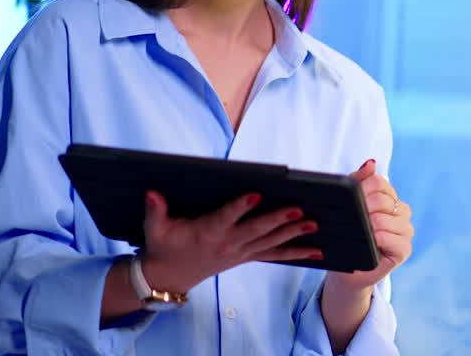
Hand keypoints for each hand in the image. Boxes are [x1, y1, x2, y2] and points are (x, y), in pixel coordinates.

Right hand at [139, 190, 317, 294]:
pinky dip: (297, 253)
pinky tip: (317, 250)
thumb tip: (152, 193)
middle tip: (299, 210)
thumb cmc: (164, 246)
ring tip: (314, 224)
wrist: (169, 277)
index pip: (226, 217)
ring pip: (271, 242)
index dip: (240, 206)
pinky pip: (275, 255)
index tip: (255, 195)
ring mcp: (241, 253)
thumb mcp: (155, 229)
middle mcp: (228, 244)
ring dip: (294, 234)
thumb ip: (155, 210)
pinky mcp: (248, 257)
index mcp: (207, 232)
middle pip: (256, 230)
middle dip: (278, 220)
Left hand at [324, 159, 413, 295]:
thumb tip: (371, 163)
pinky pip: (392, 238)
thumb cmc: (349, 236)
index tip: (351, 202)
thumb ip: (359, 181)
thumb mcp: (350, 205)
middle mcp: (402, 212)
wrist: (347, 270)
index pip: (380, 182)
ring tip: (360, 234)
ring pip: (385, 218)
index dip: (362, 190)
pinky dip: (378, 240)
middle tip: (353, 221)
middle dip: (363, 209)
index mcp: (390, 198)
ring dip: (368, 226)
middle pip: (383, 199)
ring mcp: (405, 230)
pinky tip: (371, 244)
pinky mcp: (405, 249)